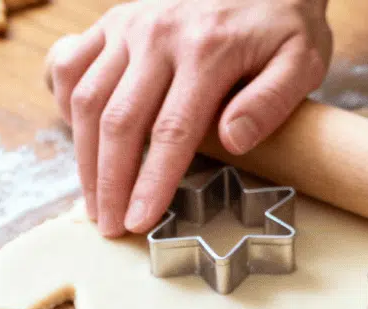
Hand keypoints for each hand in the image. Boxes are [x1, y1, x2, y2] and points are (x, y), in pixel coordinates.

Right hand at [46, 0, 330, 236]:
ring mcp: (130, 26)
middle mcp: (158, 35)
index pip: (171, 131)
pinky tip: (78, 139)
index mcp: (207, 50)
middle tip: (109, 226)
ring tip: (94, 199)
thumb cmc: (283, 22)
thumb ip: (272, 101)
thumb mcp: (302, 59)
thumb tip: (232, 141)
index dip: (151, 182)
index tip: (139, 221)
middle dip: (109, 183)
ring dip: (84, 157)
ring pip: (87, 98)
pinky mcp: (114, 22)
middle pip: (119, 122)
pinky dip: (64, 102)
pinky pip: (71, 63)